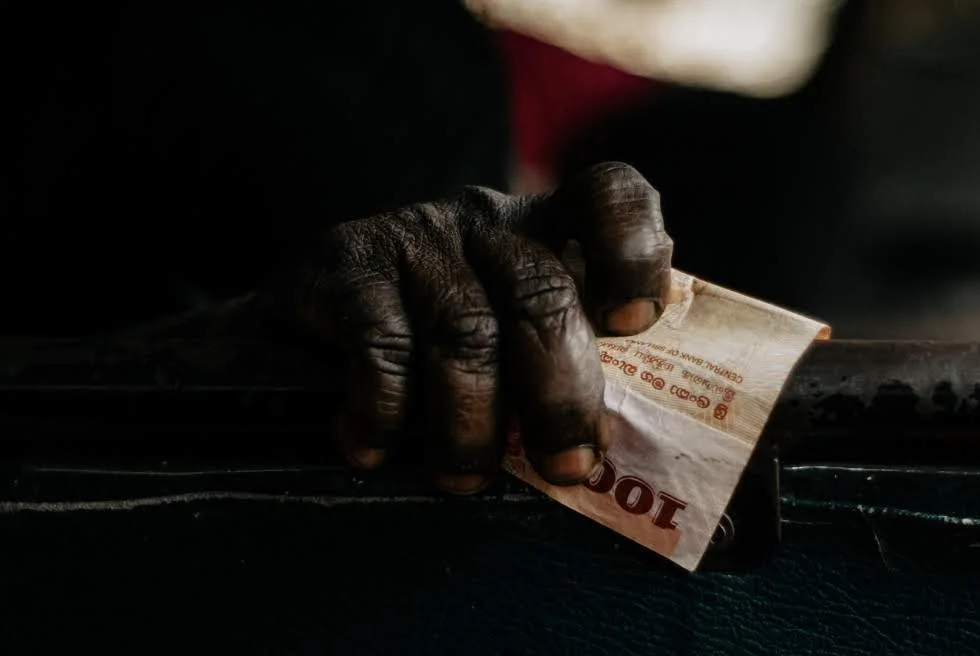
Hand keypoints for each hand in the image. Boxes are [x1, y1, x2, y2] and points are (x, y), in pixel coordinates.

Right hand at [274, 162, 672, 493]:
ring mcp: (418, 235)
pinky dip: (386, 412)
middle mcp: (487, 219)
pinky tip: (375, 446)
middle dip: (560, 395)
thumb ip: (558, 363)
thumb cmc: (434, 347)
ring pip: (467, 332)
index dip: (634, 254)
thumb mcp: (508, 338)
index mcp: (545, 229)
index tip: (632, 324)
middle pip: (542, 294)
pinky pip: (385, 348)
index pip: (609, 197)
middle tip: (564, 467)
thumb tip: (606, 454)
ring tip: (464, 477)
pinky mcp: (350, 262)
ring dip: (471, 424)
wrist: (304, 321)